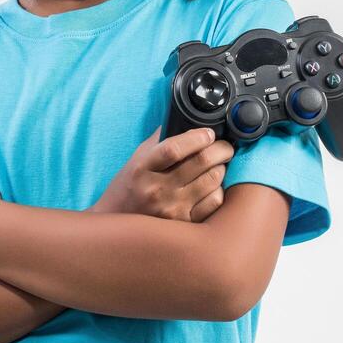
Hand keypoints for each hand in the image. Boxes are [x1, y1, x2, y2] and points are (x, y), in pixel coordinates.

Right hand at [89, 126, 233, 221]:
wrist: (117, 222)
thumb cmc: (129, 186)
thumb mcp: (138, 158)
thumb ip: (160, 140)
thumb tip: (184, 119)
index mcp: (143, 168)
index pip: (175, 148)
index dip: (197, 137)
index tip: (208, 133)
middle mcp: (157, 189)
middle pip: (201, 162)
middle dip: (221, 149)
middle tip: (224, 146)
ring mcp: (171, 209)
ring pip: (212, 180)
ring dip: (221, 167)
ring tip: (219, 164)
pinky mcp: (184, 223)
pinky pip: (214, 202)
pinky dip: (219, 189)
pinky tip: (214, 185)